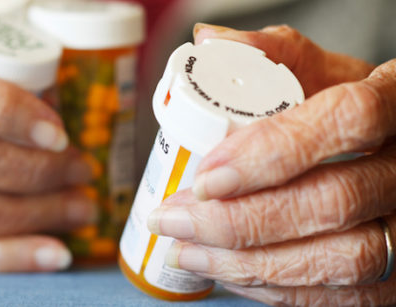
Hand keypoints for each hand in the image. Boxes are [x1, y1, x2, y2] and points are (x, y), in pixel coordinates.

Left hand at [147, 24, 395, 305]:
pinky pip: (338, 295)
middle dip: (238, 219)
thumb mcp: (323, 72)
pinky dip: (272, 289)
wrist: (393, 156)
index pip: (346, 119)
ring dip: (247, 262)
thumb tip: (207, 43)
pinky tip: (226, 271)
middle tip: (174, 217)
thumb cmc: (349, 110)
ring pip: (337, 259)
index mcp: (394, 102)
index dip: (272, 151)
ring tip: (186, 249)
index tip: (206, 174)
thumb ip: (271, 55)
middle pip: (333, 201)